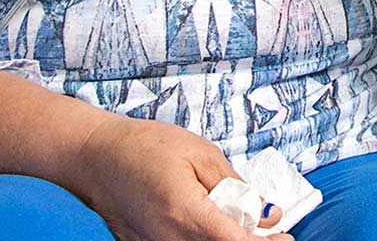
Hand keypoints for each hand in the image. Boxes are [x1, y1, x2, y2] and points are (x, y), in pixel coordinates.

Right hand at [63, 115, 283, 240]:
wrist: (92, 156)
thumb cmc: (144, 146)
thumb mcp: (200, 153)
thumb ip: (234, 186)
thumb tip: (265, 213)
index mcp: (186, 212)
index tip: (284, 238)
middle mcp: (168, 240)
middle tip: (260, 225)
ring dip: (222, 240)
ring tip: (228, 218)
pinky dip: (199, 239)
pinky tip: (203, 222)